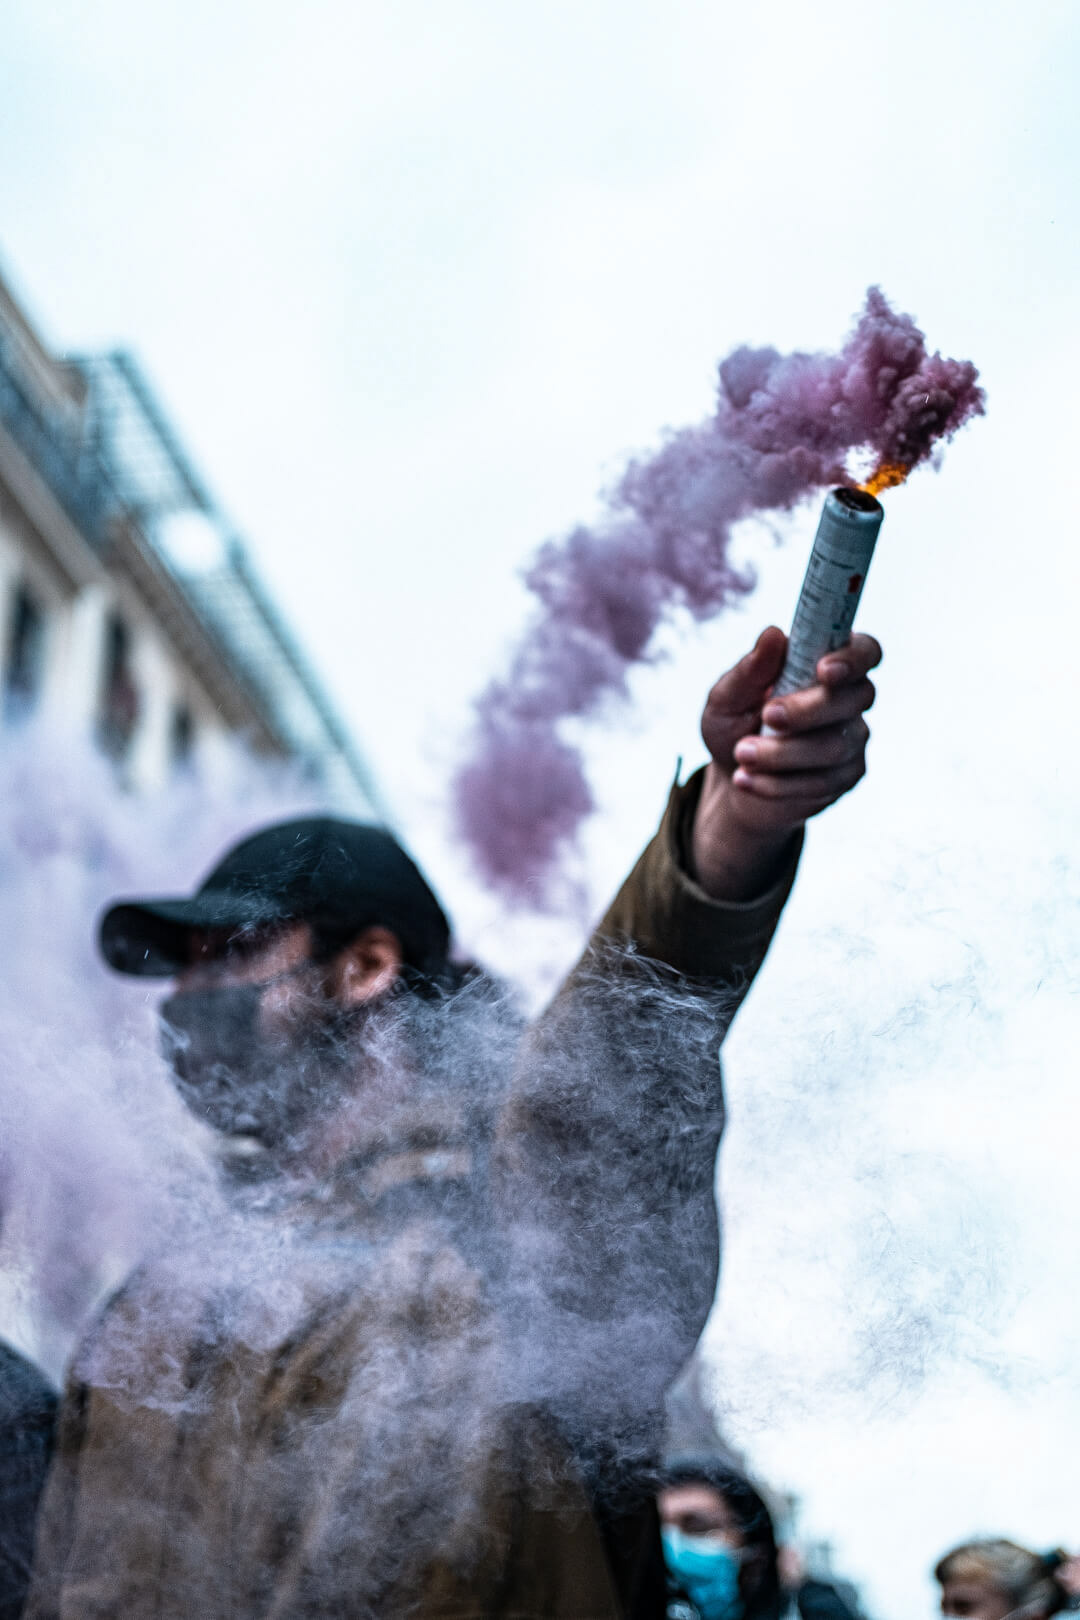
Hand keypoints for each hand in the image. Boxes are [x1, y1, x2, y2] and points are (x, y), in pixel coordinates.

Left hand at [692, 625, 881, 900]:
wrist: (733, 775)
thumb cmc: (734, 723)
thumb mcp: (728, 696)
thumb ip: (750, 670)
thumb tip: (773, 634)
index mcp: (827, 664)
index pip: (865, 651)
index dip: (853, 658)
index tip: (823, 670)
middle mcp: (849, 699)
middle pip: (854, 699)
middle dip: (807, 710)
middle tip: (766, 716)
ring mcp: (852, 739)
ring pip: (834, 746)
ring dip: (782, 752)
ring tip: (741, 754)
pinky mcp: (844, 777)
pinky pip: (822, 782)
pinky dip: (778, 782)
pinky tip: (746, 779)